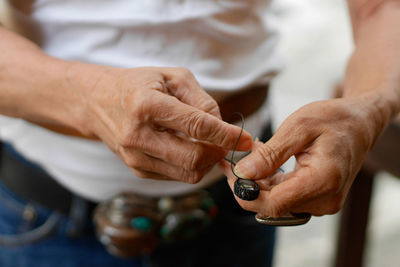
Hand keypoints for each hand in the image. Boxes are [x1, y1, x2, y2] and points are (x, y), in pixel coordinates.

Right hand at [77, 66, 251, 182]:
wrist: (98, 102)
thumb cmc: (139, 85)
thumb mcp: (172, 77)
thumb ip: (201, 100)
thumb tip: (224, 128)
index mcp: (146, 105)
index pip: (197, 126)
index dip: (227, 135)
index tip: (247, 139)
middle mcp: (138, 136)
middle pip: (194, 158)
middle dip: (220, 153)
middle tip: (229, 143)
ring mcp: (135, 158)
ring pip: (188, 173)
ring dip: (208, 161)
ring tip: (209, 143)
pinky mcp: (137, 171)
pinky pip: (177, 176)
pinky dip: (192, 165)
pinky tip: (189, 148)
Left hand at [221, 95, 385, 216]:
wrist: (360, 123)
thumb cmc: (333, 119)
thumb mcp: (298, 127)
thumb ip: (270, 154)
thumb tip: (242, 173)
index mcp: (322, 181)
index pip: (273, 204)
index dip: (245, 192)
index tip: (230, 172)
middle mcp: (325, 200)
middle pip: (272, 204)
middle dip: (247, 185)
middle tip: (232, 160)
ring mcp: (322, 202)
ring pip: (276, 201)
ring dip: (258, 181)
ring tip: (251, 153)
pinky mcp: (318, 199)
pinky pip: (286, 196)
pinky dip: (270, 182)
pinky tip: (264, 162)